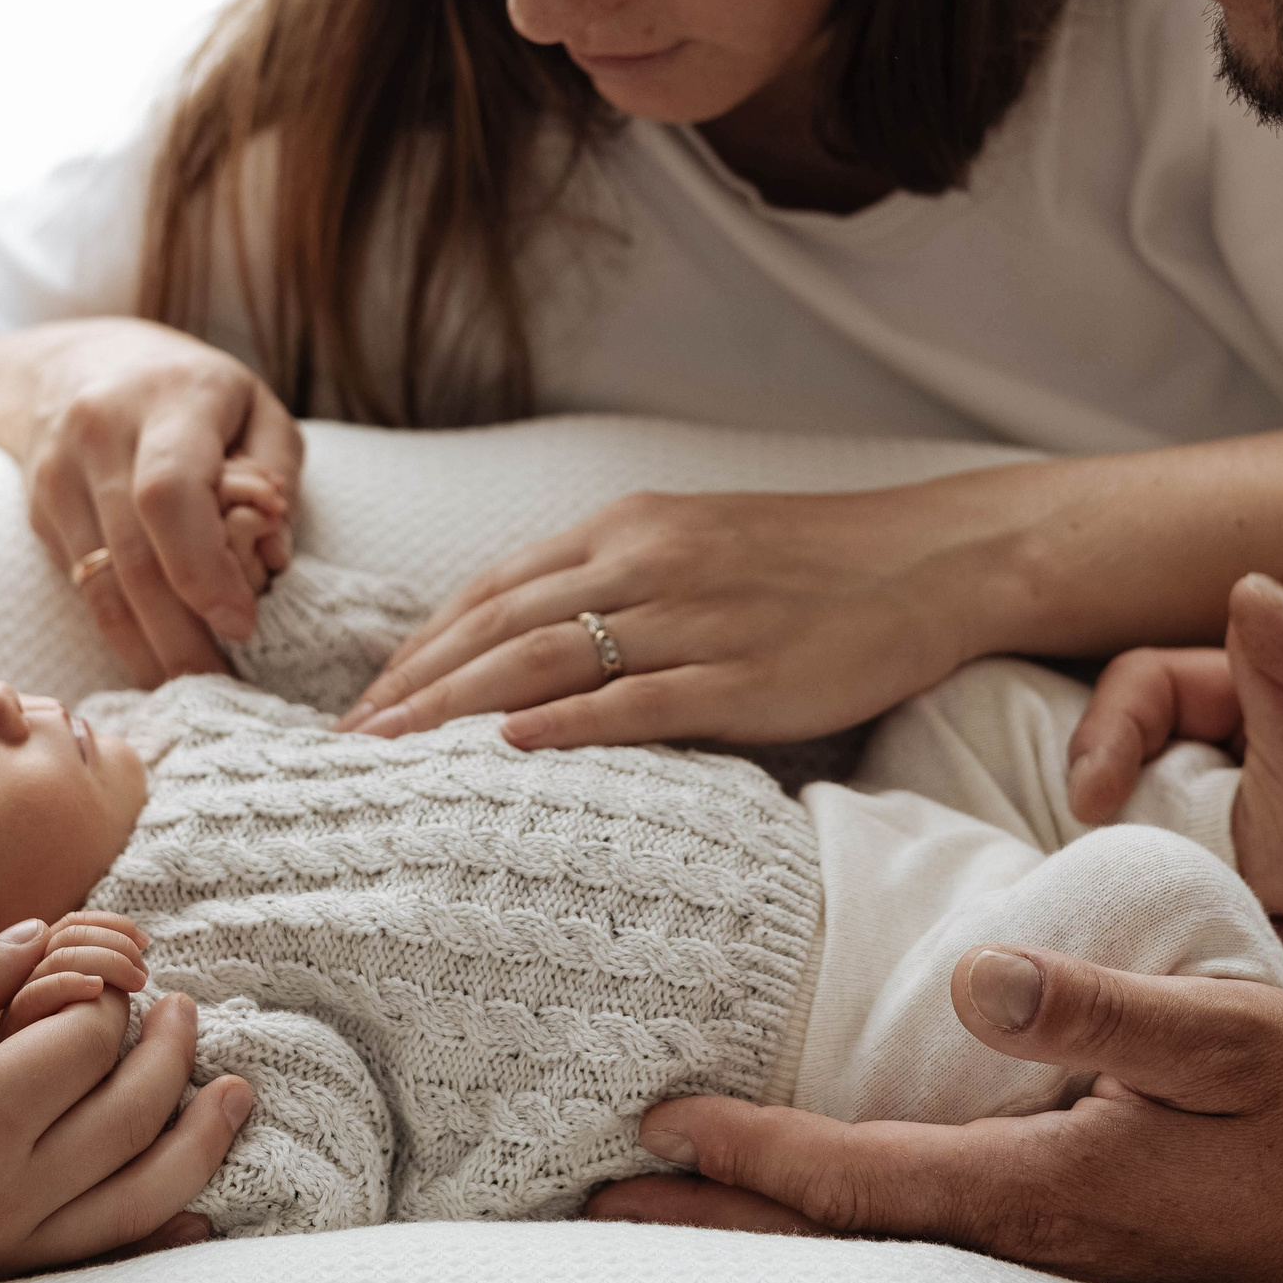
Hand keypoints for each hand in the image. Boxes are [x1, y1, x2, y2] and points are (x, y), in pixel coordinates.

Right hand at [0, 918, 249, 1282]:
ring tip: (232, 1094)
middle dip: (172, 1051)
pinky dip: (161, 1232)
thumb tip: (45, 934)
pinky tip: (198, 1209)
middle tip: (184, 1009)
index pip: (91, 1042)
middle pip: (137, 1112)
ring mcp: (1, 1246)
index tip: (96, 972)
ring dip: (200, 1140)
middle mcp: (6, 1193)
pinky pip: (103, 1260)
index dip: (104, 997)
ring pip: (144, 1197)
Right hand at [24, 320, 302, 685]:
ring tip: (190, 690)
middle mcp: (100, 431)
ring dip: (145, 650)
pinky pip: (81, 585)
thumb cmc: (191, 391)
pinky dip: (120, 631)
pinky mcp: (39, 511)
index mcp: (167, 397)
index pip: (169, 493)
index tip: (241, 623)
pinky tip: (153, 660)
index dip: (203, 568)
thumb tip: (270, 549)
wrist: (73, 365)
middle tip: (223, 688)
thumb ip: (275, 472)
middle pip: (133, 554)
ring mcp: (58, 473)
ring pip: (98, 583)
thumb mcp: (255, 406)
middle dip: (180, 635)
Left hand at [339, 486, 979, 748]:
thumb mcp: (697, 547)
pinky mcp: (745, 675)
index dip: (421, 645)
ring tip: (395, 753)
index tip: (366, 697)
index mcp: (629, 528)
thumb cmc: (811, 563)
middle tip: (349, 741)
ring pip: (548, 660)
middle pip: (501, 626)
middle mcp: (648, 562)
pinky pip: (636, 699)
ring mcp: (696, 618)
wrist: (934, 561)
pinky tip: (508, 749)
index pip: (494, 589)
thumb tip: (526, 650)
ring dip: (457, 707)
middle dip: (414, 684)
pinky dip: (566, 722)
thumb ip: (613, 583)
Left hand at [588, 946, 1282, 1282]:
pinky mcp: (1080, 1237)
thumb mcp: (1226, 1042)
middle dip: (719, 1211)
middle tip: (608, 1189)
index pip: (856, 1176)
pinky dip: (849, 1205)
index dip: (750, 1154)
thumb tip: (972, 982)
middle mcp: (1025, 1233)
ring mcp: (1051, 1247)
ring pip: (876, 1234)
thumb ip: (1096, 1009)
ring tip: (685, 1186)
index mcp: (1038, 1187)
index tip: (659, 1125)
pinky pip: (928, 1226)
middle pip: (838, 1227)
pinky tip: (832, 1184)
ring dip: (773, 1212)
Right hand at [1068, 574, 1282, 997]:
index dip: (1106, 736)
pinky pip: (1235, 948)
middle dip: (1198, 850)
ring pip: (1188, 884)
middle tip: (1281, 882)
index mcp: (1270, 704)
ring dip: (1234, 913)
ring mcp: (1268, 859)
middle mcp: (1251, 779)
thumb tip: (1249, 590)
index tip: (1093, 799)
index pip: (1148, 695)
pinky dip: (1266, 963)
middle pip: (1158, 804)